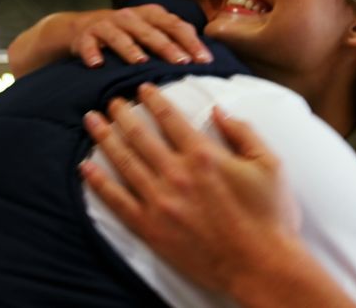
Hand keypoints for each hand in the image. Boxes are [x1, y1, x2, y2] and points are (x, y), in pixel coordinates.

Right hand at [71, 5, 211, 67]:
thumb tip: (205, 60)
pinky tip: (97, 65)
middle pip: (151, 31)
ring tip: (141, 62)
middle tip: (182, 62)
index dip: (191, 41)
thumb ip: (172, 40)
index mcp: (151, 15)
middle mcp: (130, 17)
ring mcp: (106, 25)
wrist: (80, 28)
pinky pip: (87, 44)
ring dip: (130, 48)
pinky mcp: (85, 36)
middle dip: (167, 46)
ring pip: (120, 35)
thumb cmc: (125, 35)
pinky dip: (91, 53)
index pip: (175, 25)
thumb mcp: (149, 33)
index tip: (206, 60)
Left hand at [80, 83, 300, 292]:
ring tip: (92, 120)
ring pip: (123, 162)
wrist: (260, 266)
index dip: (153, 99)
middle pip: (140, 135)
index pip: (170, 118)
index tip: (142, 88)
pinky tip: (86, 167)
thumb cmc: (269, 216)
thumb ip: (243, 132)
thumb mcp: (269, 164)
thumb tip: (219, 110)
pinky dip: (98, 182)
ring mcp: (160, 202)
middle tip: (111, 101)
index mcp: (204, 156)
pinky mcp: (151, 228)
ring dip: (105, 138)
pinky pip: (117, 201)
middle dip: (122, 114)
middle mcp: (176, 175)